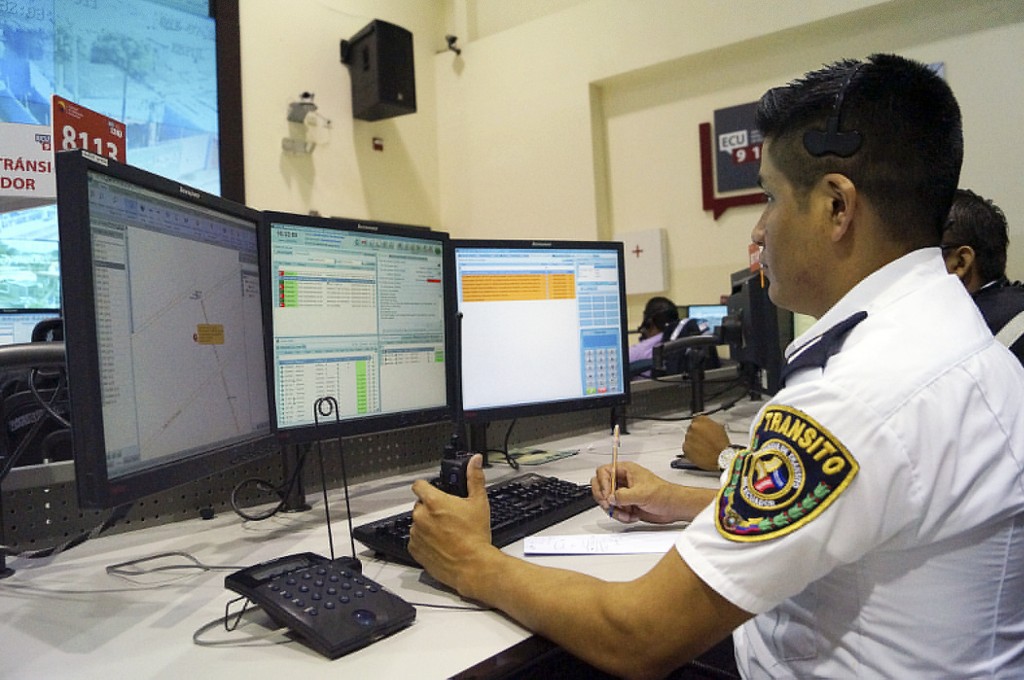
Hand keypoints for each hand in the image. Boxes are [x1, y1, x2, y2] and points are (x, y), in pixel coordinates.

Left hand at [408, 454, 498, 594]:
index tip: (431, 489)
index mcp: (434, 502)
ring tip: (446, 533)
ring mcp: (416, 534)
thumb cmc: (475, 537)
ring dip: (427, 525)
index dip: (426, 486)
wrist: (472, 566)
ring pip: (418, 523)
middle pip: (420, 505)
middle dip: (431, 508)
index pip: (419, 485)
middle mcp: (421, 516)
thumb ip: (474, 478)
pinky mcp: (415, 550)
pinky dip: (424, 541)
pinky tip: (440, 544)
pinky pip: (416, 540)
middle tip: (448, 516)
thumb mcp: (479, 503)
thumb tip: (475, 461)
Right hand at [591, 461, 694, 523]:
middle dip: (604, 498)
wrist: (673, 507)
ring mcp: (623, 493)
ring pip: (606, 501)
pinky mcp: (626, 505)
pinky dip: (621, 516)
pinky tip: (632, 515)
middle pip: (601, 486)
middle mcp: (623, 481)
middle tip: (610, 505)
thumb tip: (610, 498)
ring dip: (615, 510)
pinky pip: (614, 511)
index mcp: (626, 470)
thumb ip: (623, 496)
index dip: (603, 484)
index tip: (608, 495)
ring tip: (627, 513)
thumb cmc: (664, 494)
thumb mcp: (642, 493)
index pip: (603, 472)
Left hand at [681, 416, 730, 471]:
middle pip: (691, 429)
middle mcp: (693, 427)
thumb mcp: (719, 428)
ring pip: (688, 438)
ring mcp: (688, 437)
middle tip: (703, 440)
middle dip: (696, 434)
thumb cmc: (722, 444)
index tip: (701, 430)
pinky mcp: (685, 447)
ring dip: (693, 442)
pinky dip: (691, 450)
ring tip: (702, 447)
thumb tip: (706, 425)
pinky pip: (686, 447)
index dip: (699, 427)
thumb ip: (710, 424)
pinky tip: (699, 452)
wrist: (721, 457)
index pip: (696, 420)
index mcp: (701, 420)